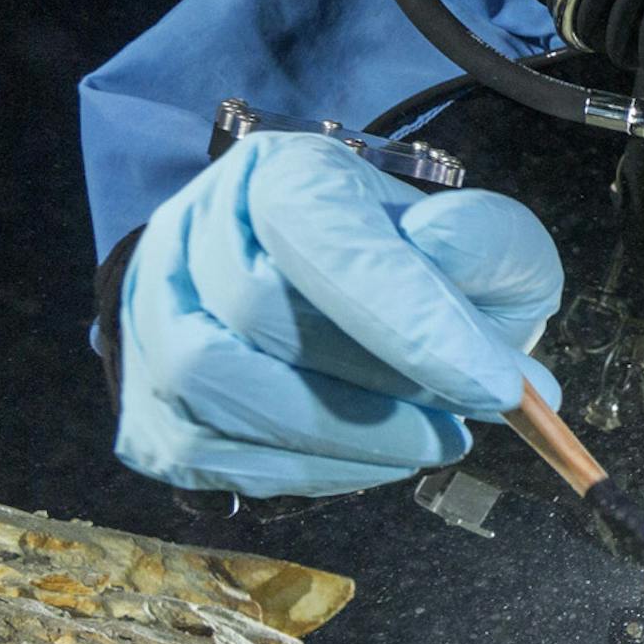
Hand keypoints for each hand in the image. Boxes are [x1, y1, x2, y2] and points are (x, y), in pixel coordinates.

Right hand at [115, 132, 560, 495]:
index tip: (495, 386)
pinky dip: (305, 471)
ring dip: (344, 438)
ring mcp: (155, 317)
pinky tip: (373, 459)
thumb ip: (486, 240)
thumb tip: (444, 249)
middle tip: (471, 418)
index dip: (405, 317)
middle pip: (259, 313)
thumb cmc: (425, 275)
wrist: (358, 314)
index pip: (319, 233)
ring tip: (433, 441)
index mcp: (283, 172)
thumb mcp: (488, 242)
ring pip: (217, 390)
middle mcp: (196, 230)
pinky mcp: (148, 404)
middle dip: (382, 383)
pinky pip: (206, 453)